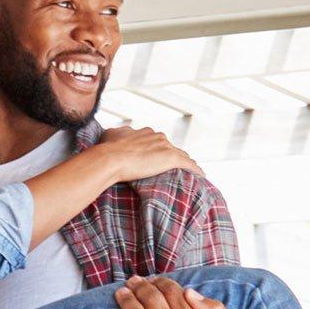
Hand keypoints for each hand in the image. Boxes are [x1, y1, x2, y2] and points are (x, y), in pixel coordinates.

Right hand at [82, 127, 200, 183]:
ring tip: (191, 173)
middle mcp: (158, 136)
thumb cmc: (108, 149)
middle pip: (172, 148)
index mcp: (146, 132)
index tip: (160, 159)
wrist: (111, 158)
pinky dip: (196, 169)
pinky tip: (201, 175)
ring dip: (186, 163)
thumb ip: (118, 133)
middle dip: (174, 157)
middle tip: (176, 170)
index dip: (160, 151)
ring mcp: (166, 147)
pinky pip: (189, 164)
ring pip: (182, 155)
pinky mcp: (171, 158)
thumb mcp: (110, 135)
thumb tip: (118, 133)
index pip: (159, 141)